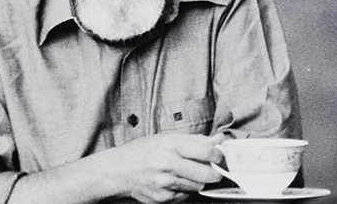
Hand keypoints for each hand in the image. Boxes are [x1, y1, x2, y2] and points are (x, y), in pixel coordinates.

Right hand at [100, 133, 225, 202]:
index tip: (219, 156)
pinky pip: (185, 195)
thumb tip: (217, 139)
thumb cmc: (141, 151)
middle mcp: (168, 165)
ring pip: (198, 186)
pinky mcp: (163, 198)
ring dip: (197, 181)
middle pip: (207, 174)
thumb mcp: (165, 138)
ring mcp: (166, 184)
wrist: (118, 171)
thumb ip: (193, 139)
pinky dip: (184, 189)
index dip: (218, 155)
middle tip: (211, 169)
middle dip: (214, 173)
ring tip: (185, 173)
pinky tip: (174, 181)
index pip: (206, 152)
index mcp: (170, 145)